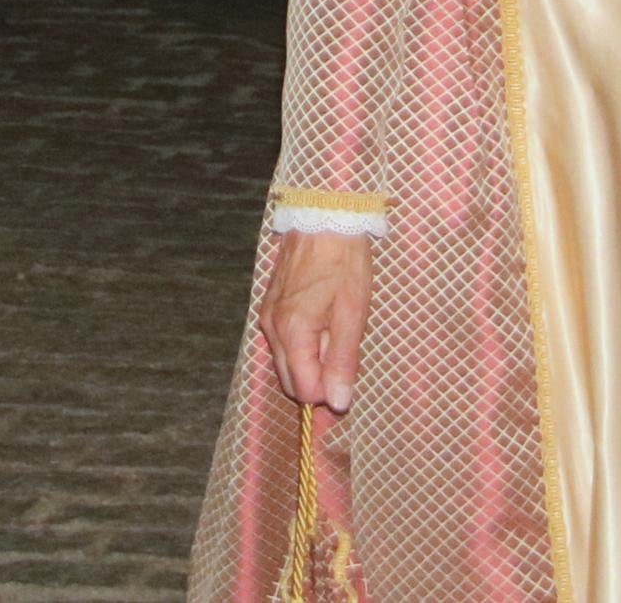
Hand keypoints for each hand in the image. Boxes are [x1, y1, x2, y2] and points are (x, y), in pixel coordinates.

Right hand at [266, 231, 372, 410]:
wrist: (324, 216)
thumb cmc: (343, 262)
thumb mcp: (352, 313)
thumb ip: (343, 360)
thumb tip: (337, 404)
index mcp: (292, 333)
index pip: (303, 391)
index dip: (329, 392)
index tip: (350, 375)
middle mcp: (272, 329)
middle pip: (289, 382)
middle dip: (318, 381)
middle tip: (346, 354)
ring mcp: (268, 317)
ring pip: (285, 363)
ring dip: (311, 362)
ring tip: (336, 332)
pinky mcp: (270, 306)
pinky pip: (283, 343)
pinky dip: (302, 346)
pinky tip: (323, 323)